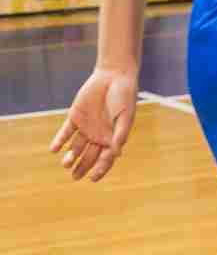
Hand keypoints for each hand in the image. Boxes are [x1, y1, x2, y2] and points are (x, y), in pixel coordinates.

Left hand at [51, 68, 138, 182]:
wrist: (114, 76)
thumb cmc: (124, 96)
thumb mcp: (125, 117)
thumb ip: (120, 134)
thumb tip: (116, 154)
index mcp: (113, 137)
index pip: (106, 159)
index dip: (100, 170)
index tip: (92, 178)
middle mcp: (98, 135)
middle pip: (88, 156)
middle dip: (82, 167)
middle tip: (74, 177)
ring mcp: (86, 127)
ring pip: (75, 147)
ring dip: (70, 156)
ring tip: (65, 164)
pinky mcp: (75, 117)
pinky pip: (66, 133)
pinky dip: (59, 141)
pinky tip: (54, 149)